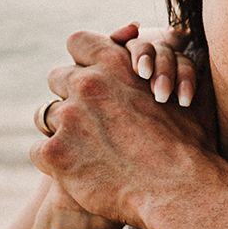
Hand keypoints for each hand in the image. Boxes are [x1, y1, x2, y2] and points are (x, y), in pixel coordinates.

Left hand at [30, 31, 220, 227]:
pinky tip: (79, 172)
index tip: (90, 74)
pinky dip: (56, 162)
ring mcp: (68, 117)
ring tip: (86, 150)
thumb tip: (166, 56)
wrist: (179, 187)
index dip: (82, 58)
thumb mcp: (180, 91)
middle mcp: (87, 83)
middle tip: (89, 119)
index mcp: (115, 63)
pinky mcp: (56, 153)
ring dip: (62, 129)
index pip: (79, 41)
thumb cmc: (188, 142)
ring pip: (46, 115)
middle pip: (58, 78)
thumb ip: (162, 70)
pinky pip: (39, 152)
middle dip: (70, 95)